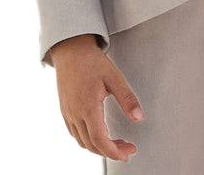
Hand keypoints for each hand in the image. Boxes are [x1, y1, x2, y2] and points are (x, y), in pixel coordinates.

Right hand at [50, 34, 144, 161]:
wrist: (71, 49)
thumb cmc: (90, 61)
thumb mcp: (114, 77)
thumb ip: (127, 98)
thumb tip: (138, 117)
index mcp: (88, 107)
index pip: (100, 140)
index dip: (114, 152)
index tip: (127, 153)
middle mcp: (75, 113)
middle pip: (91, 145)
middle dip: (110, 151)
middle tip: (126, 148)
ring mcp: (68, 113)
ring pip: (82, 141)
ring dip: (99, 147)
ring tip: (115, 143)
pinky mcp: (65, 110)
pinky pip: (74, 133)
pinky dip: (88, 140)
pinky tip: (98, 133)